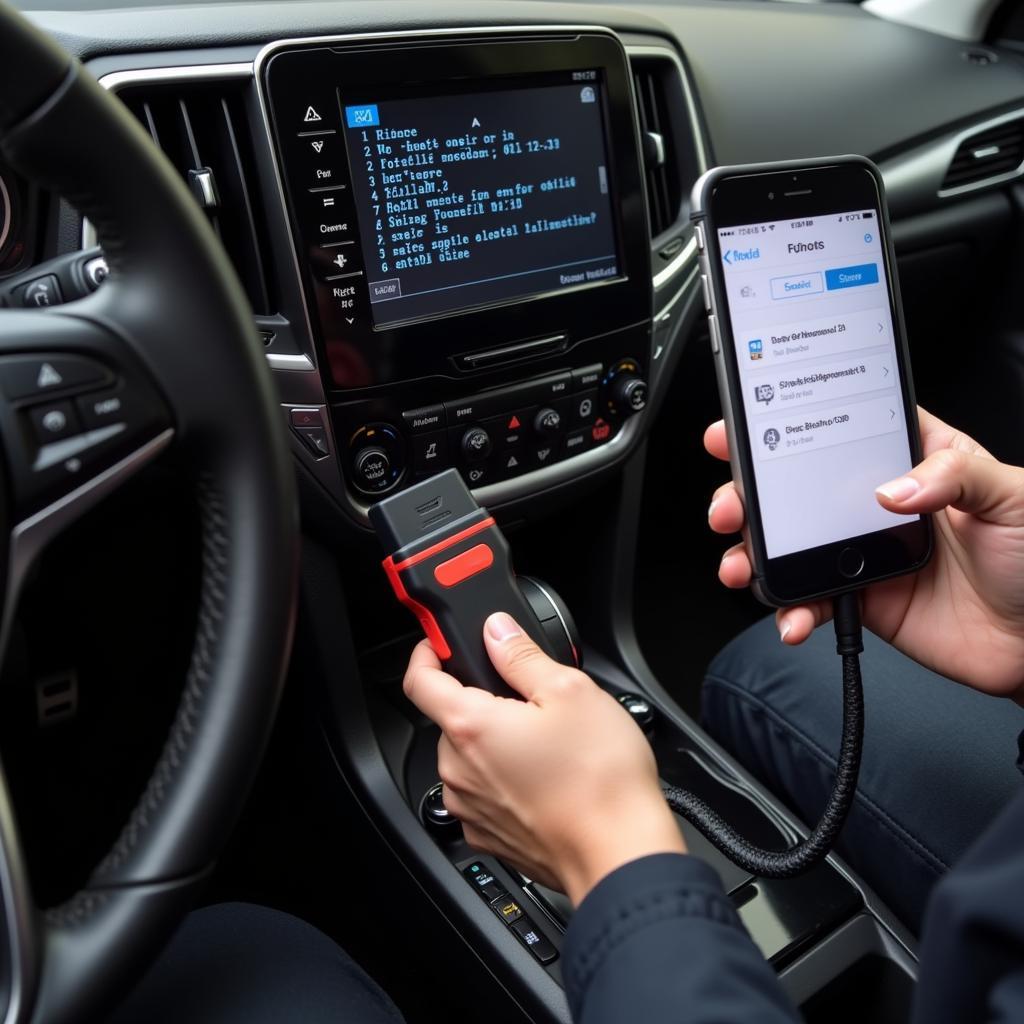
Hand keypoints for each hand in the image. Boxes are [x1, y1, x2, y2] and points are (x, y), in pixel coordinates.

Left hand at [403, 613, 684, 905]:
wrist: (620, 855)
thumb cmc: (600, 779)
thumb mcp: (570, 691)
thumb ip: (522, 655)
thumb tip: (497, 631)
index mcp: (470, 727)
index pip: (419, 681)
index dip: (427, 654)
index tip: (439, 646)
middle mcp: (459, 771)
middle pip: (452, 719)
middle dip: (483, 703)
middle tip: (530, 702)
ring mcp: (471, 809)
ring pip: (469, 758)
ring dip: (496, 744)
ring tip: (549, 746)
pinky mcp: (489, 836)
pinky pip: (485, 794)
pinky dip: (506, 780)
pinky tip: (548, 780)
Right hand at [706, 408, 1023, 699]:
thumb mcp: (1011, 496)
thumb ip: (953, 476)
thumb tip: (892, 488)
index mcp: (911, 459)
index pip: (841, 425)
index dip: (790, 417)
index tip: (748, 421)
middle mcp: (876, 501)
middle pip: (794, 485)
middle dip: (748, 491)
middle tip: (732, 503)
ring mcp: (859, 550)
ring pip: (786, 543)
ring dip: (751, 553)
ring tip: (740, 565)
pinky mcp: (858, 597)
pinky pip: (808, 601)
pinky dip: (790, 611)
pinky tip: (793, 617)